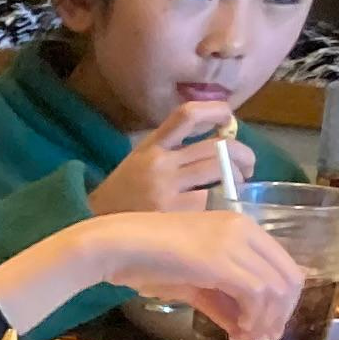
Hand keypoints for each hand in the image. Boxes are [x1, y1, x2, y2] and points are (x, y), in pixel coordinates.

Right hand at [89, 99, 240, 216]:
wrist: (91, 228)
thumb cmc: (124, 197)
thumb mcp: (140, 163)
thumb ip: (173, 151)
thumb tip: (223, 141)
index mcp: (150, 146)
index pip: (187, 115)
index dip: (216, 111)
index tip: (228, 120)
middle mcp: (157, 163)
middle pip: (215, 146)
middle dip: (242, 154)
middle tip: (247, 166)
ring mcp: (164, 189)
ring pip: (218, 171)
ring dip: (238, 176)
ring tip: (237, 185)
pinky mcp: (170, 214)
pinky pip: (209, 201)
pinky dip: (220, 203)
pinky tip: (219, 209)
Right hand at [96, 209, 304, 339]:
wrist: (116, 246)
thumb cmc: (146, 260)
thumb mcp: (193, 282)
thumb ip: (222, 301)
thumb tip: (243, 327)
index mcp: (242, 228)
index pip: (284, 265)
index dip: (284, 301)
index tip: (269, 326)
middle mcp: (246, 231)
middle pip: (289, 277)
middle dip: (281, 314)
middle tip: (264, 338)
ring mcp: (235, 243)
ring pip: (276, 288)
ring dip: (265, 320)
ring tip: (246, 338)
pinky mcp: (222, 261)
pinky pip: (255, 294)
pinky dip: (252, 318)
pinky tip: (236, 332)